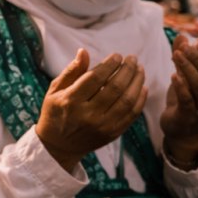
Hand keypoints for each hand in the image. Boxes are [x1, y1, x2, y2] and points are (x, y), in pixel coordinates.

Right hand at [35, 51, 147, 173]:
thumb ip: (71, 72)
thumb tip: (84, 52)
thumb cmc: (55, 113)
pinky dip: (140, 100)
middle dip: (127, 70)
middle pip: (115, 88)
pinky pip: (132, 115)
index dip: (109, 64)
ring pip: (127, 101)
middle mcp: (88, 114)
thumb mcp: (55, 91)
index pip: (95, 78)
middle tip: (132, 59)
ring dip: (137, 82)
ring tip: (139, 70)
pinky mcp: (112, 134)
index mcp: (71, 101)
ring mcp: (102, 126)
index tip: (117, 56)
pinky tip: (142, 87)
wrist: (58, 146)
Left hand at [160, 35, 197, 166]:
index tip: (195, 43)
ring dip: (188, 69)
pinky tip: (173, 75)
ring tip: (176, 55)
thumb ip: (187, 57)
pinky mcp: (189, 116)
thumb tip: (187, 35)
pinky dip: (181, 86)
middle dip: (197, 59)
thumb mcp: (186, 76)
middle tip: (184, 47)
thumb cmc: (186, 99)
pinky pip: (187, 100)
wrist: (181, 129)